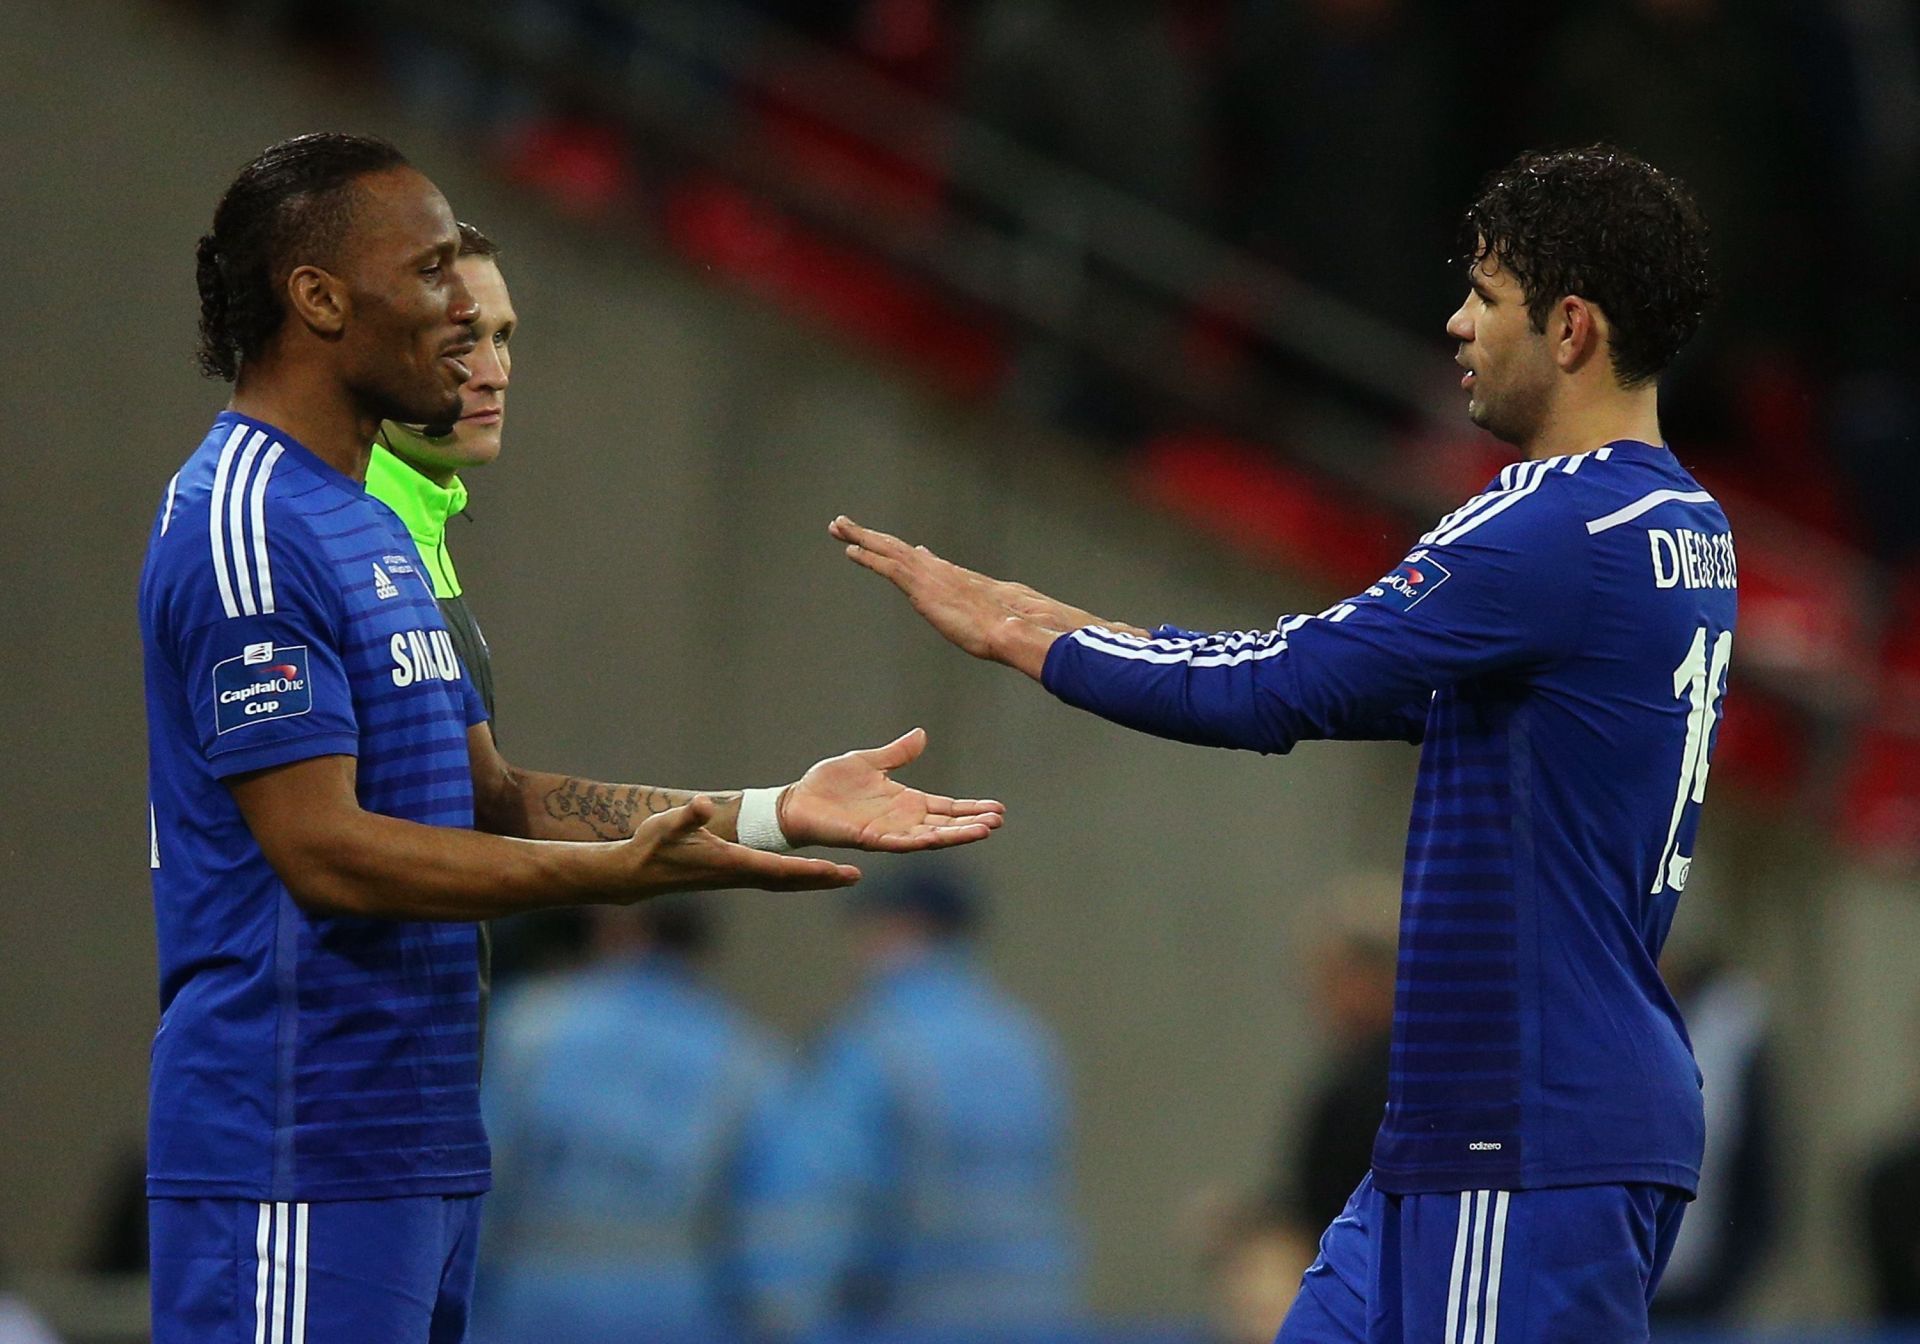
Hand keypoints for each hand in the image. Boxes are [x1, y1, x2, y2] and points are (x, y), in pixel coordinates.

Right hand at [621, 796, 861, 894]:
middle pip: (790, 881)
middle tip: (854, 877)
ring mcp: (738, 878)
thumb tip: (702, 805)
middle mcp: (740, 874)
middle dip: (822, 879)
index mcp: (732, 862)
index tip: (834, 870)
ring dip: (814, 880)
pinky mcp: (733, 876)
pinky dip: (797, 877)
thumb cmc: (653, 846)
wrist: (638, 872)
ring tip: (844, 877)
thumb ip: (687, 816)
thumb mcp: (668, 824)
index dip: (808, 870)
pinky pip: (774, 879)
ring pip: (785, 883)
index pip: (778, 869)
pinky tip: (810, 874)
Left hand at [779, 728, 1004, 851]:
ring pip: (930, 836)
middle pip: (945, 824)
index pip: (946, 807)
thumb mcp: (870, 761)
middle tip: (998, 821)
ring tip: (983, 831)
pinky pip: (900, 842)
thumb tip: (922, 735)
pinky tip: (938, 838)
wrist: (799, 800)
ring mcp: (888, 832)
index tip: (997, 809)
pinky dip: (920, 840)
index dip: (970, 808)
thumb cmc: (830, 783)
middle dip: (971, 823)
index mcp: (905, 802)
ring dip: (955, 835)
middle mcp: (902, 821)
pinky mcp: (870, 839)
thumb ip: (897, 753)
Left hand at [829, 516, 1091, 675]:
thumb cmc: (1024, 638)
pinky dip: (868, 556)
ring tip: (838, 526)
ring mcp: (935, 578)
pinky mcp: (924, 587)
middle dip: (878, 538)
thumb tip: (1036, 642)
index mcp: (967, 584)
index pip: (937, 566)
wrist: (1017, 634)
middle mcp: (947, 574)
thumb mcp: (1018, 631)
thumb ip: (1020, 631)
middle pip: (906, 552)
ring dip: (863, 538)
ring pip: (891, 551)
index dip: (918, 556)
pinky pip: (888, 567)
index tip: (910, 547)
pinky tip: (849, 550)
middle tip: (851, 526)